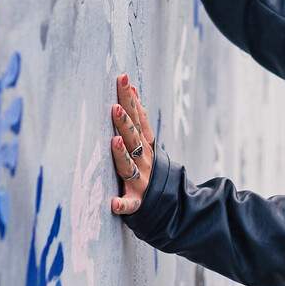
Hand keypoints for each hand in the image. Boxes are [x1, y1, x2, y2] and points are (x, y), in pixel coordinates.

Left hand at [109, 74, 156, 215]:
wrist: (171, 202)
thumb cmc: (148, 167)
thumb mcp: (146, 142)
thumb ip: (138, 118)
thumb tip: (131, 87)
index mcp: (144, 145)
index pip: (138, 118)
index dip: (131, 100)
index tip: (124, 80)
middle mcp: (143, 160)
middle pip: (133, 138)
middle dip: (125, 122)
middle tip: (115, 106)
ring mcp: (140, 180)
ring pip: (129, 166)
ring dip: (122, 154)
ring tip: (114, 141)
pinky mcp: (136, 202)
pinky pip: (129, 205)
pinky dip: (122, 204)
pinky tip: (113, 204)